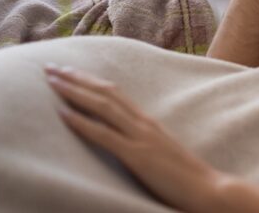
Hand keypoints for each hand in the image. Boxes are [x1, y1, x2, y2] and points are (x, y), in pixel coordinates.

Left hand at [44, 63, 225, 212]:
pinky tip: (62, 113)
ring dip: (74, 91)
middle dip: (75, 78)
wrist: (208, 191)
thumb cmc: (185, 178)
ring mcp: (141, 138)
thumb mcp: (160, 152)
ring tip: (51, 81)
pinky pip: (104, 135)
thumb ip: (143, 142)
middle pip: (105, 93)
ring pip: (102, 106)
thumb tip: (124, 140)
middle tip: (50, 67)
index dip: (90, 81)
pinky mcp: (138, 156)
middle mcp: (143, 123)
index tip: (68, 72)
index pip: (115, 94)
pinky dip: (82, 122)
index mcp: (148, 123)